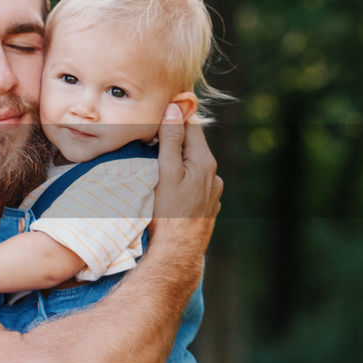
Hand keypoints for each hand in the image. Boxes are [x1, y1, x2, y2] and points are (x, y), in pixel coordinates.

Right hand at [150, 103, 221, 253]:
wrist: (176, 253)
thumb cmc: (167, 213)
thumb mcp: (165, 171)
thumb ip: (171, 139)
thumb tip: (174, 109)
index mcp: (205, 162)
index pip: (191, 126)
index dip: (174, 118)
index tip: (155, 116)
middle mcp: (213, 175)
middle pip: (193, 147)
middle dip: (173, 141)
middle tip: (149, 141)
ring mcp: (212, 193)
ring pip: (193, 167)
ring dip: (178, 162)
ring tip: (157, 166)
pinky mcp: (207, 207)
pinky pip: (194, 185)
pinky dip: (182, 181)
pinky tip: (168, 190)